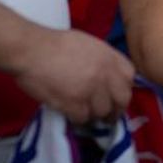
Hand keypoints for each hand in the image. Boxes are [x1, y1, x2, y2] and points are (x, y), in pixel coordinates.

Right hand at [14, 28, 133, 125]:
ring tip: (86, 115)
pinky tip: (71, 115)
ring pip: (102, 112)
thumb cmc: (55, 43)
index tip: (117, 95)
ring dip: (95, 116)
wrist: (32, 50)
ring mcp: (91, 91)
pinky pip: (83, 118)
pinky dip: (78, 119)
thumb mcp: (90, 44)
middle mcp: (106, 75)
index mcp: (111, 58)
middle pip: (122, 99)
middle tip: (108, 116)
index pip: (130, 78)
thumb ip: (103, 60)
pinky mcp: (74, 104)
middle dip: (116, 109)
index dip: (124, 88)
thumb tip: (107, 75)